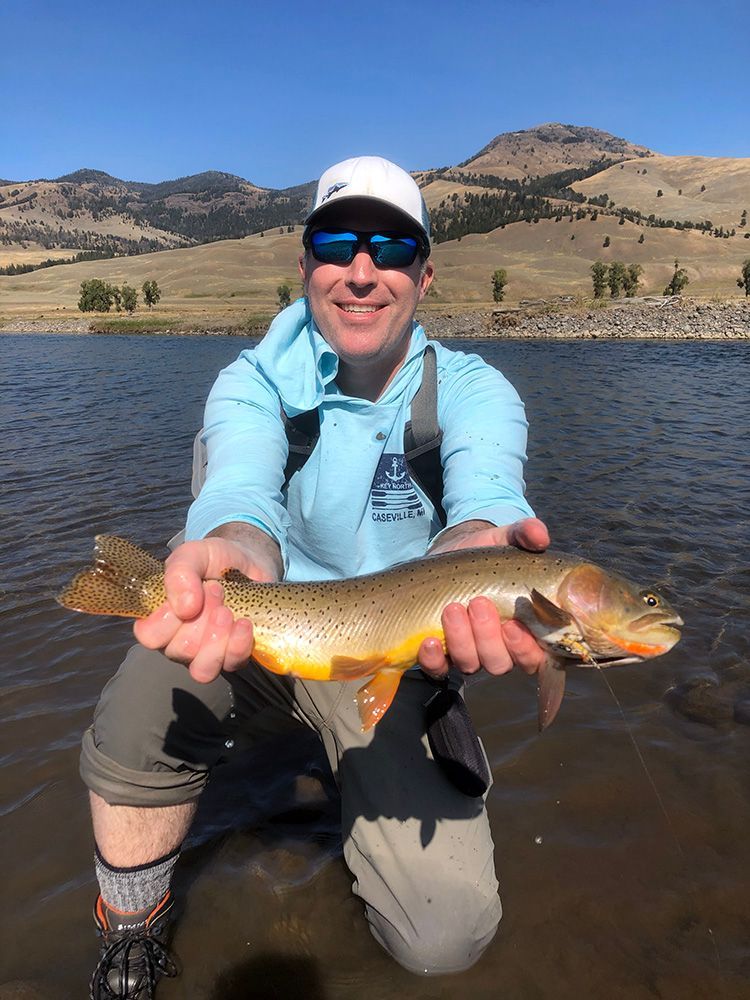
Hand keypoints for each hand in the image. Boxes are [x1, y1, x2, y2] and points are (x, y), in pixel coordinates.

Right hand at [134, 533, 278, 683]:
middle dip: (201, 617)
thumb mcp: (193, 554)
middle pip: (180, 650)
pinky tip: (244, 623)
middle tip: (216, 589)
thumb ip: (180, 573)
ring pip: (202, 669)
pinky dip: (238, 644)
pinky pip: (232, 664)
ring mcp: (205, 654)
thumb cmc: (213, 561)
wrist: (249, 563)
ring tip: (226, 611)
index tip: (190, 595)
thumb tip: (184, 607)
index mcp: (160, 618)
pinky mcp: (232, 656)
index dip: (168, 620)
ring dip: (216, 638)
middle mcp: (178, 641)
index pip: (149, 636)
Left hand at [418, 517, 550, 680]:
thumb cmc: (487, 553)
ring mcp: (469, 652)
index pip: (535, 656)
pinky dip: (433, 660)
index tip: (513, 625)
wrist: (448, 554)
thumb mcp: (505, 539)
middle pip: (500, 662)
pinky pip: (438, 669)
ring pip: (471, 664)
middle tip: (477, 604)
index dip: (525, 649)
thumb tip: (539, 535)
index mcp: (525, 629)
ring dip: (461, 641)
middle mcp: (499, 647)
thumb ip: (525, 534)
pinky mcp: (440, 653)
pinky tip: (428, 641)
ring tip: (452, 609)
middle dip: (488, 638)